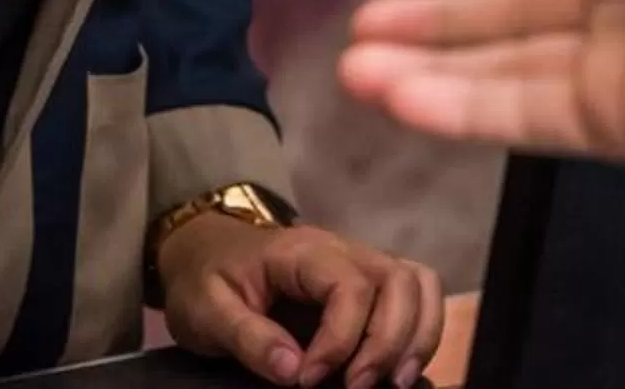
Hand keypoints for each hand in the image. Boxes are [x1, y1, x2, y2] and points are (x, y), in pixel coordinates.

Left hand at [156, 216, 444, 388]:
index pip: (349, 287)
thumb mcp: (206, 311)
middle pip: (398, 281)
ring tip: (396, 382)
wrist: (204, 253)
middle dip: (388, 341)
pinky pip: (415, 295)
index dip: (339, 340)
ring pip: (418, 284)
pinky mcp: (368, 284)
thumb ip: (248, 338)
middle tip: (359, 388)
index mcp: (302, 251)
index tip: (307, 381)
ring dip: (417, 335)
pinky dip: (420, 329)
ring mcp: (360, 263)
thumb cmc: (205, 279)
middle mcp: (343, 249)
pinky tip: (400, 369)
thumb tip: (292, 371)